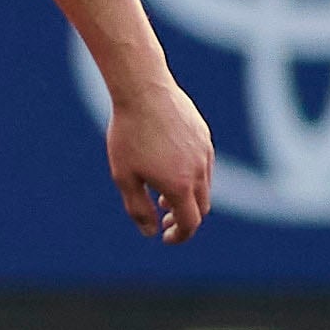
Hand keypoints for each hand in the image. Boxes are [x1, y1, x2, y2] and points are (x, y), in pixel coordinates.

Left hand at [109, 73, 215, 241]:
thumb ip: (138, 208)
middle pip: (201, 207)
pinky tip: (169, 168)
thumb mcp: (124, 176)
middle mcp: (200, 171)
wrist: (144, 91)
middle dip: (184, 218)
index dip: (179, 235)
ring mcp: (206, 152)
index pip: (190, 223)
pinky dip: (191, 177)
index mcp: (180, 186)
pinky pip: (203, 164)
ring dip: (187, 197)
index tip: (166, 238)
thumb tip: (151, 232)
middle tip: (164, 219)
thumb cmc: (128, 134)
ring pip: (204, 185)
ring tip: (161, 195)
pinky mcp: (204, 136)